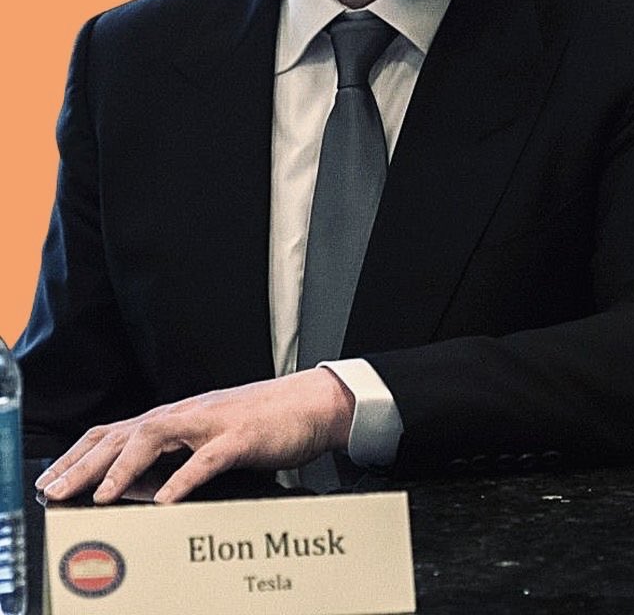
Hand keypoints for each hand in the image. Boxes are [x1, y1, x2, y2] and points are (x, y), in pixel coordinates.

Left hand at [35, 368, 354, 504]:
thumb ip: (173, 459)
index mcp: (176, 417)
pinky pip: (206, 459)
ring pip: (155, 437)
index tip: (51, 482)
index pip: (114, 432)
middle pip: (123, 434)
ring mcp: (211, 422)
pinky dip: (182, 480)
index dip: (79, 456)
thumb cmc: (261, 424)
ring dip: (123, 468)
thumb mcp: (208, 441)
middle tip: (55, 493)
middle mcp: (186, 414)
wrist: (310, 403)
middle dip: (84, 465)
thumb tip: (135, 489)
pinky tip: (165, 502)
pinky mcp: (240, 436)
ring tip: (99, 496)